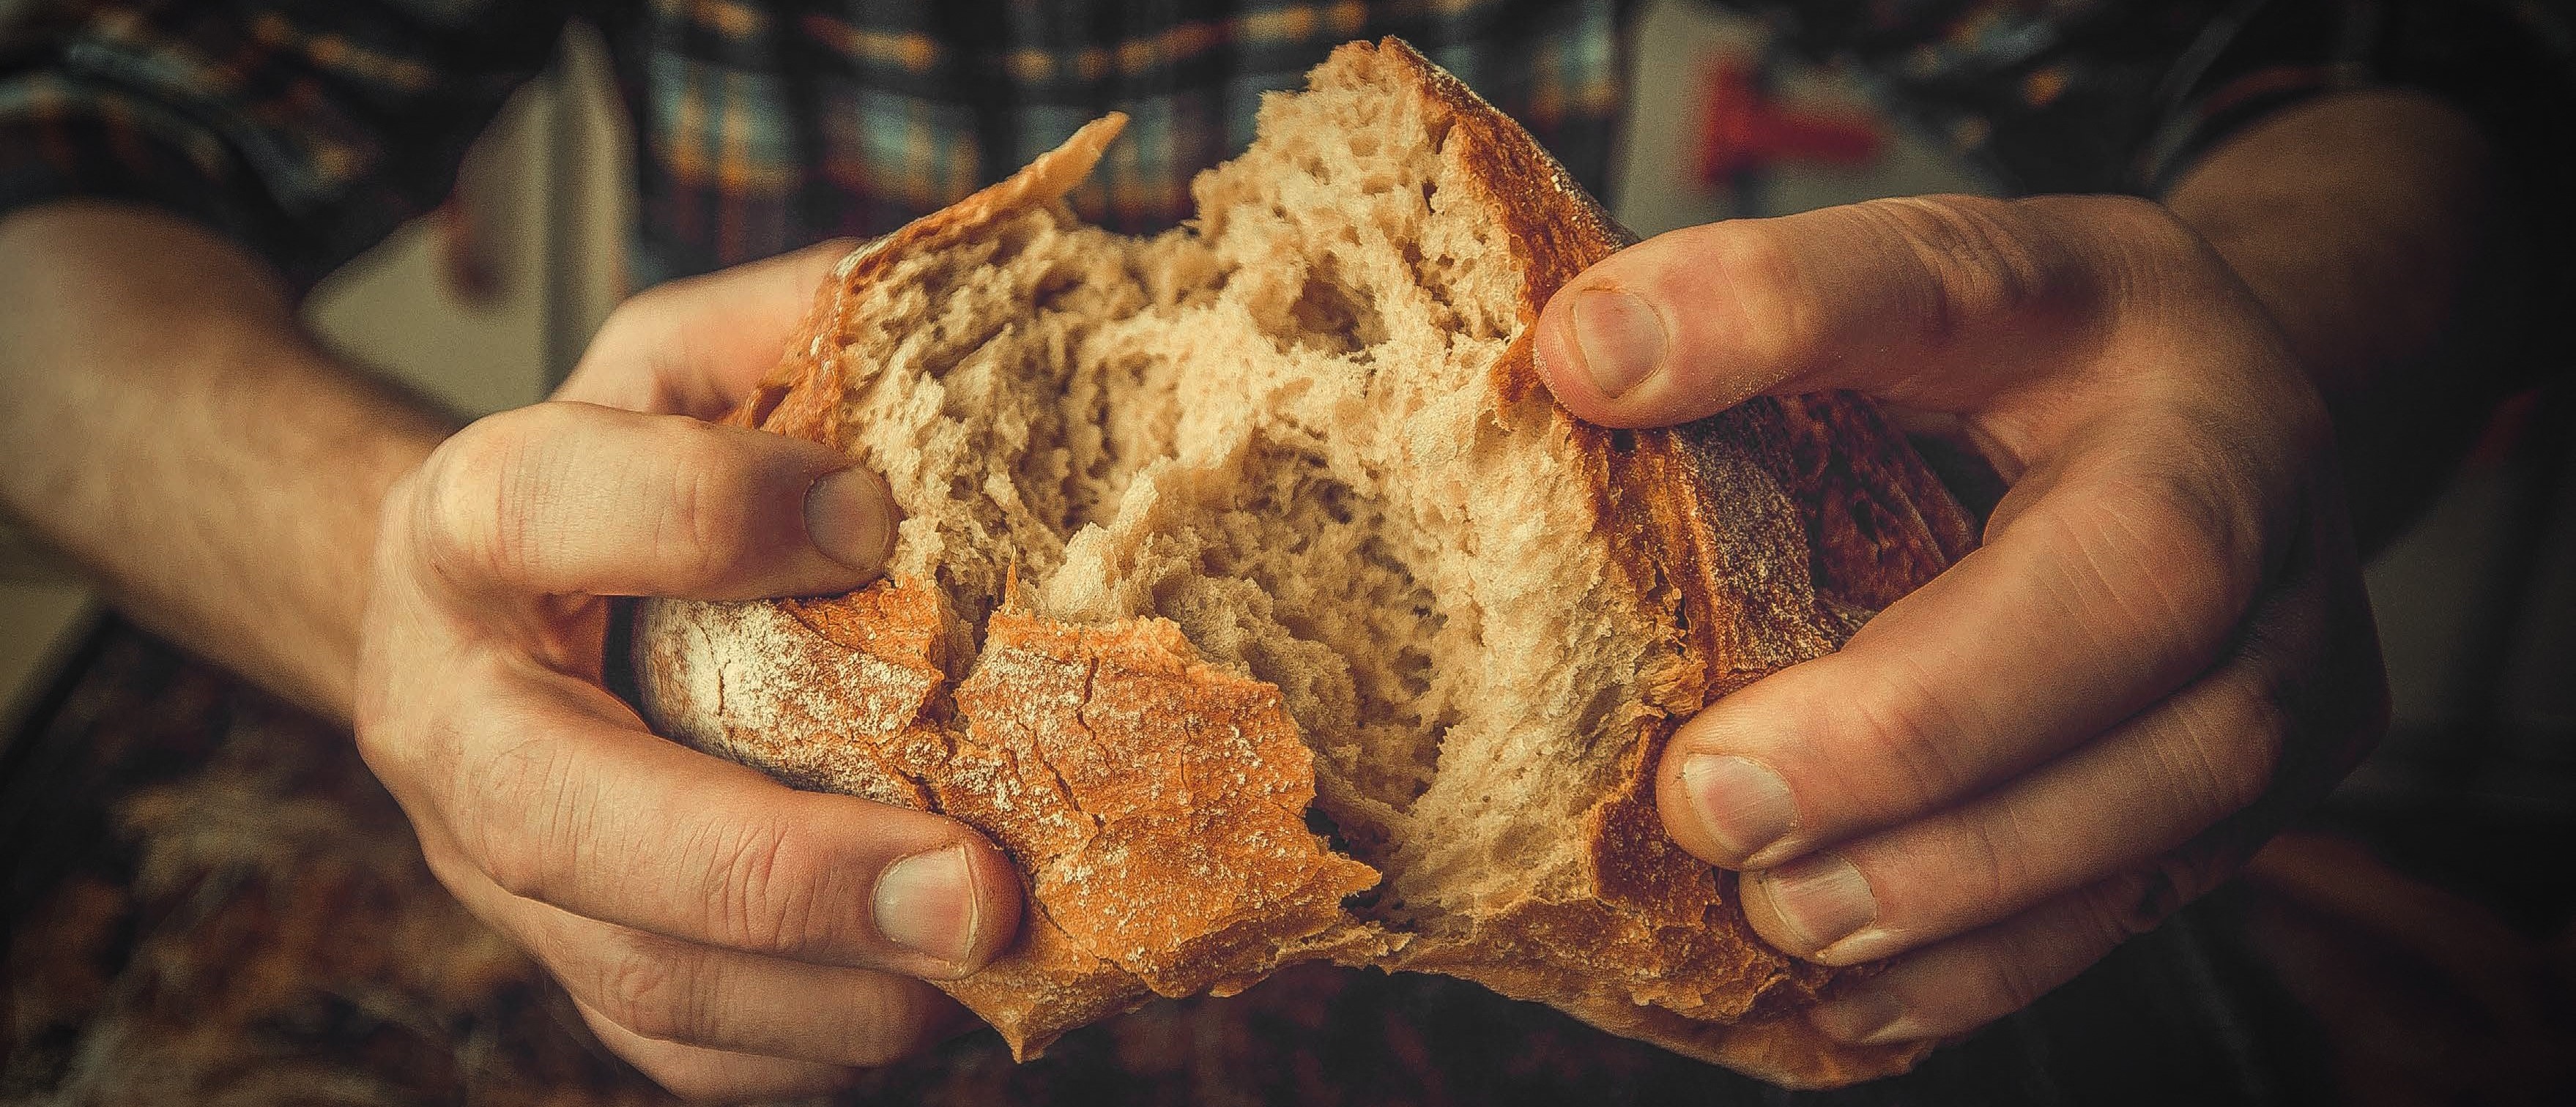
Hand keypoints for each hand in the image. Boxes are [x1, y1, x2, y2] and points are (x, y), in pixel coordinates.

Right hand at [355, 241, 1023, 1098]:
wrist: (477, 619)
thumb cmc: (609, 474)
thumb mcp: (674, 360)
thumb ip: (785, 323)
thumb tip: (961, 309)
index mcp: (467, 527)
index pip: (545, 508)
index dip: (703, 514)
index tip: (876, 516)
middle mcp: (454, 718)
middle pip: (570, 819)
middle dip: (782, 872)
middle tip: (976, 887)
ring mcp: (498, 865)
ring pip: (638, 975)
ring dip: (830, 991)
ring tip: (992, 953)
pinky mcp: (567, 956)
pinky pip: (680, 1050)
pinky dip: (812, 1049)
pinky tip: (934, 1004)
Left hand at [1532, 195, 2387, 1045]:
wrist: (2234, 422)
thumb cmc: (2038, 358)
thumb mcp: (1914, 279)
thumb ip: (1766, 303)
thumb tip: (1576, 359)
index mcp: (2121, 306)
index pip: (1944, 287)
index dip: (1770, 322)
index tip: (1586, 373)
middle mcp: (2249, 476)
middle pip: (2129, 604)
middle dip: (1912, 732)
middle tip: (1715, 806)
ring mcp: (2302, 649)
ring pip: (2166, 797)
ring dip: (1953, 887)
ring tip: (1780, 919)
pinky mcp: (2285, 789)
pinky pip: (2149, 901)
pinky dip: (1989, 969)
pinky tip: (1852, 1001)